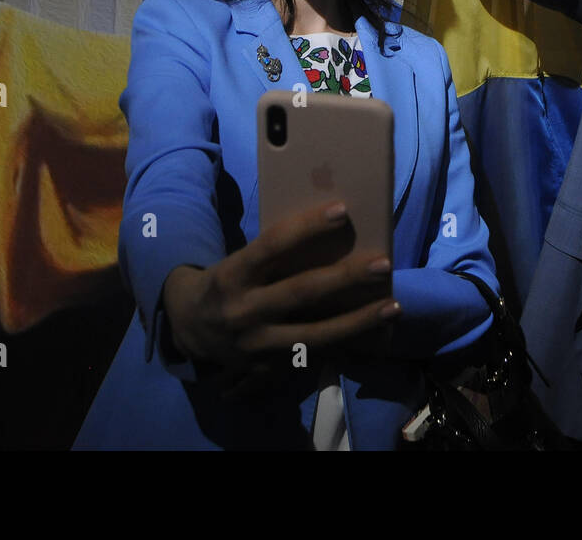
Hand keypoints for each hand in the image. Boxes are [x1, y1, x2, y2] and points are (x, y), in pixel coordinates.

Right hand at [161, 200, 397, 382]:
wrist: (188, 328)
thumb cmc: (227, 281)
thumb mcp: (239, 262)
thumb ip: (274, 256)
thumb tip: (331, 235)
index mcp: (233, 274)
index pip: (271, 245)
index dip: (306, 228)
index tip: (342, 211)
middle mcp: (243, 311)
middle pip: (300, 292)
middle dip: (345, 278)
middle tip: (383, 263)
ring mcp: (256, 345)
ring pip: (314, 335)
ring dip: (358, 321)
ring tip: (392, 306)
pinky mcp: (268, 369)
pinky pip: (313, 357)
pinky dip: (346, 346)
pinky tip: (374, 335)